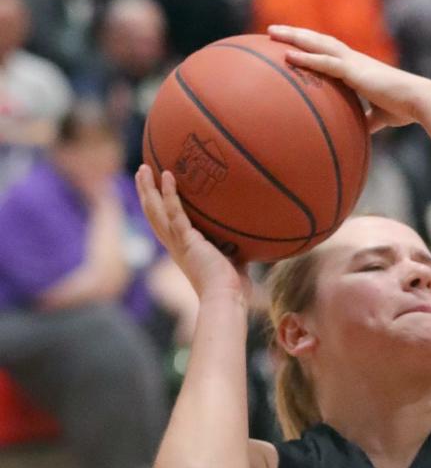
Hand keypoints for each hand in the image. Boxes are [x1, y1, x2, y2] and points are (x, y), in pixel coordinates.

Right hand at [134, 165, 248, 300]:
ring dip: (148, 189)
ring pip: (155, 211)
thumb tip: (252, 236)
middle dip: (145, 193)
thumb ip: (234, 247)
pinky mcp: (187, 241)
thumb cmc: (232, 289)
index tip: (153, 192)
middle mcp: (175, 246)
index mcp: (182, 251)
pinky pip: (174, 212)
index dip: (156, 208)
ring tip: (144, 168)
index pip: (164, 226)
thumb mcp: (232, 261)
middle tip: (142, 171)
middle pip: (152, 215)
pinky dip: (169, 193)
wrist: (227, 300)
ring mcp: (179, 243)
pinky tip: (167, 175)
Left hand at [267, 25, 430, 130]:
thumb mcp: (381, 116)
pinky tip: (288, 55)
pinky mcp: (354, 71)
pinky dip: (306, 58)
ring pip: (317, 43)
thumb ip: (368, 121)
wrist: (418, 102)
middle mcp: (353, 59)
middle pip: (318, 40)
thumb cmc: (403, 109)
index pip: (329, 50)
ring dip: (293, 37)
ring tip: (271, 33)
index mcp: (358, 67)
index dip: (311, 45)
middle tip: (272, 31)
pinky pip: (325, 62)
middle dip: (295, 34)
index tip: (292, 43)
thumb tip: (359, 133)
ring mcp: (353, 62)